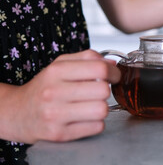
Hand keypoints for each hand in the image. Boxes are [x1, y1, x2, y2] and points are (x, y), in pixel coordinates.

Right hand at [2, 50, 120, 143]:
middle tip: (99, 92)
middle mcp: (53, 92)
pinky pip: (96, 127)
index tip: (114, 77)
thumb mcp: (60, 65)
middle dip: (106, 91)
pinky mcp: (59, 134)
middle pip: (103, 91)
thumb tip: (113, 64)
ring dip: (102, 108)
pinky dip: (96, 123)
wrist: (17, 113)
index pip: (99, 69)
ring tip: (91, 105)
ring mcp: (55, 115)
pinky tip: (85, 118)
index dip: (114, 73)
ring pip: (102, 110)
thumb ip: (87, 58)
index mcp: (56, 71)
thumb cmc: (44, 87)